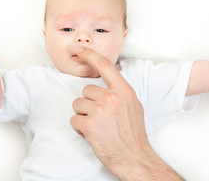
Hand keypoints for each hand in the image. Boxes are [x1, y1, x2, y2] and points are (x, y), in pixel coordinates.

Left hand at [70, 48, 182, 180]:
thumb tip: (106, 85)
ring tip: (97, 127)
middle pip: (86, 91)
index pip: (105, 66)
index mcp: (124, 91)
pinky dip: (79, 128)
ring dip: (83, 116)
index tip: (80, 49)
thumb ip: (119, 93)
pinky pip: (74, 119)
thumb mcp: (133, 107)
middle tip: (100, 118)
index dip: (90, 55)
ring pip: (78, 105)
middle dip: (88, 104)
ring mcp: (100, 110)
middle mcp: (112, 98)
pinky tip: (91, 134)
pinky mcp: (89, 124)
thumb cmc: (133, 135)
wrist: (134, 159)